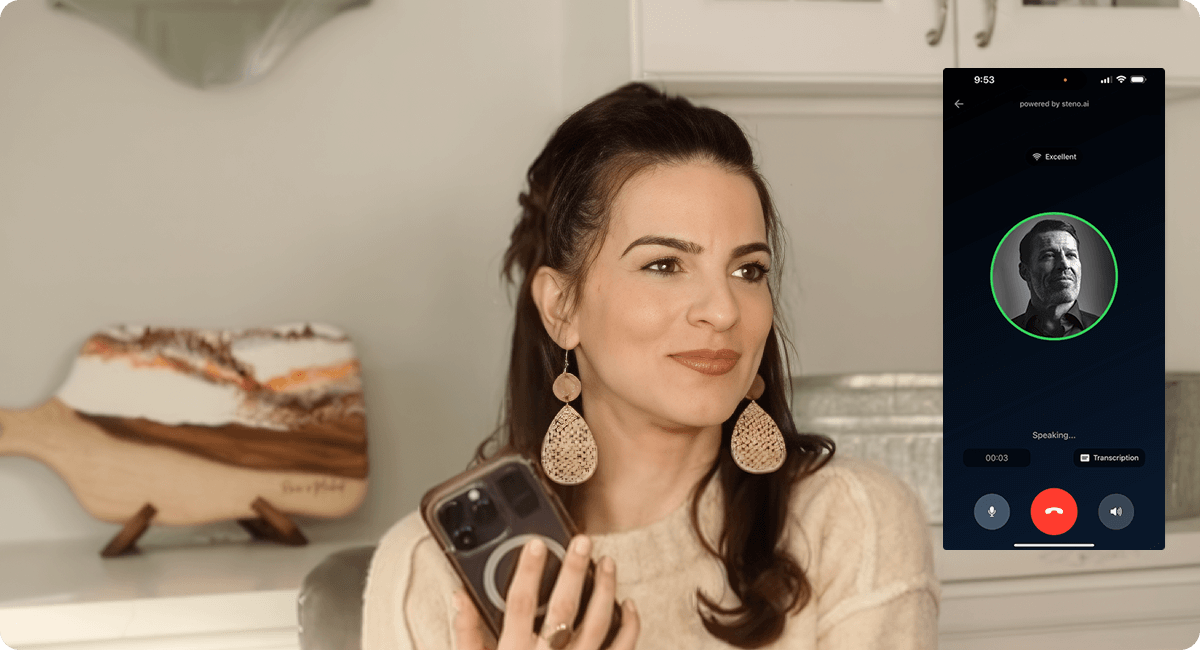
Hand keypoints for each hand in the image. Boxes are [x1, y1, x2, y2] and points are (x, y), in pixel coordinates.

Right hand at [453, 535, 639, 649]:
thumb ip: (466, 635)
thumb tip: (459, 597)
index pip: (518, 604)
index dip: (527, 571)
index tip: (537, 544)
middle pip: (562, 609)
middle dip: (574, 571)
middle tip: (583, 541)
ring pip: (596, 625)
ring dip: (604, 590)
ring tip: (608, 562)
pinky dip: (629, 626)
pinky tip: (628, 604)